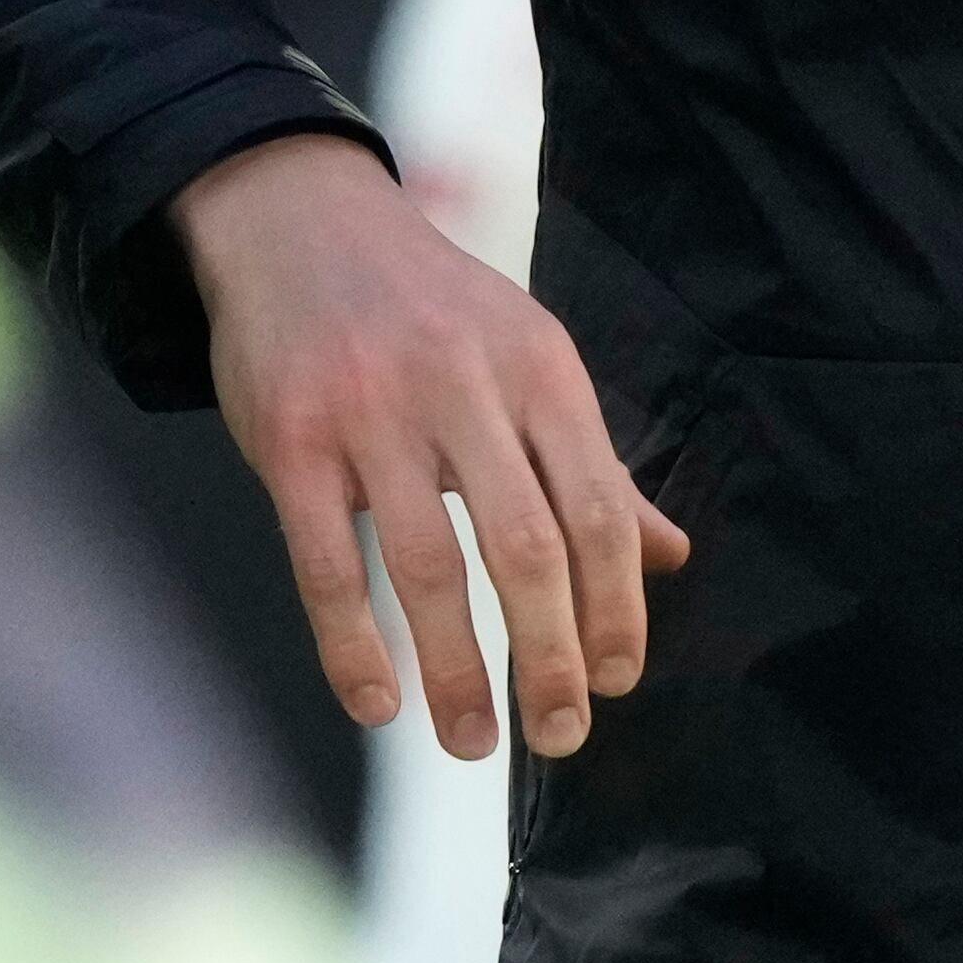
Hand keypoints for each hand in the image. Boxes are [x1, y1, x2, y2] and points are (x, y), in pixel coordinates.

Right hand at [170, 131, 688, 763]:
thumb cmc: (429, 307)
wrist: (299, 221)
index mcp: (538, 367)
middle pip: (526, 546)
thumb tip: (670, 556)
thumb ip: (591, 462)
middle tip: (560, 733)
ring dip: (457, 670)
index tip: (618, 678)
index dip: (616, 606)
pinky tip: (378, 702)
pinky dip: (353, 645)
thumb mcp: (526, 358)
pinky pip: (326, 563)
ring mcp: (372, 411)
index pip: (597, 507)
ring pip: (427, 565)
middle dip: (551, 656)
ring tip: (472, 741)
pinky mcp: (291, 437)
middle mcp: (462, 386)